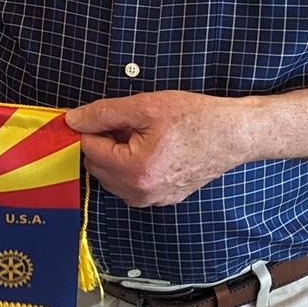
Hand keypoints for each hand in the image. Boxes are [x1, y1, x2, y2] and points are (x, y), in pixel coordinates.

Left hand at [64, 91, 250, 207]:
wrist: (234, 135)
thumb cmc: (195, 117)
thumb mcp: (146, 106)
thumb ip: (104, 113)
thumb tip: (73, 120)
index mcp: (135, 171)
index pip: (89, 148)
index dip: (95, 126)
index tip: (108, 115)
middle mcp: (141, 193)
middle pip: (97, 165)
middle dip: (106, 142)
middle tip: (132, 123)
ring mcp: (152, 201)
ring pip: (111, 177)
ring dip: (117, 155)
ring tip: (144, 135)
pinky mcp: (161, 200)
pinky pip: (130, 185)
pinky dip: (131, 167)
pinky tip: (153, 149)